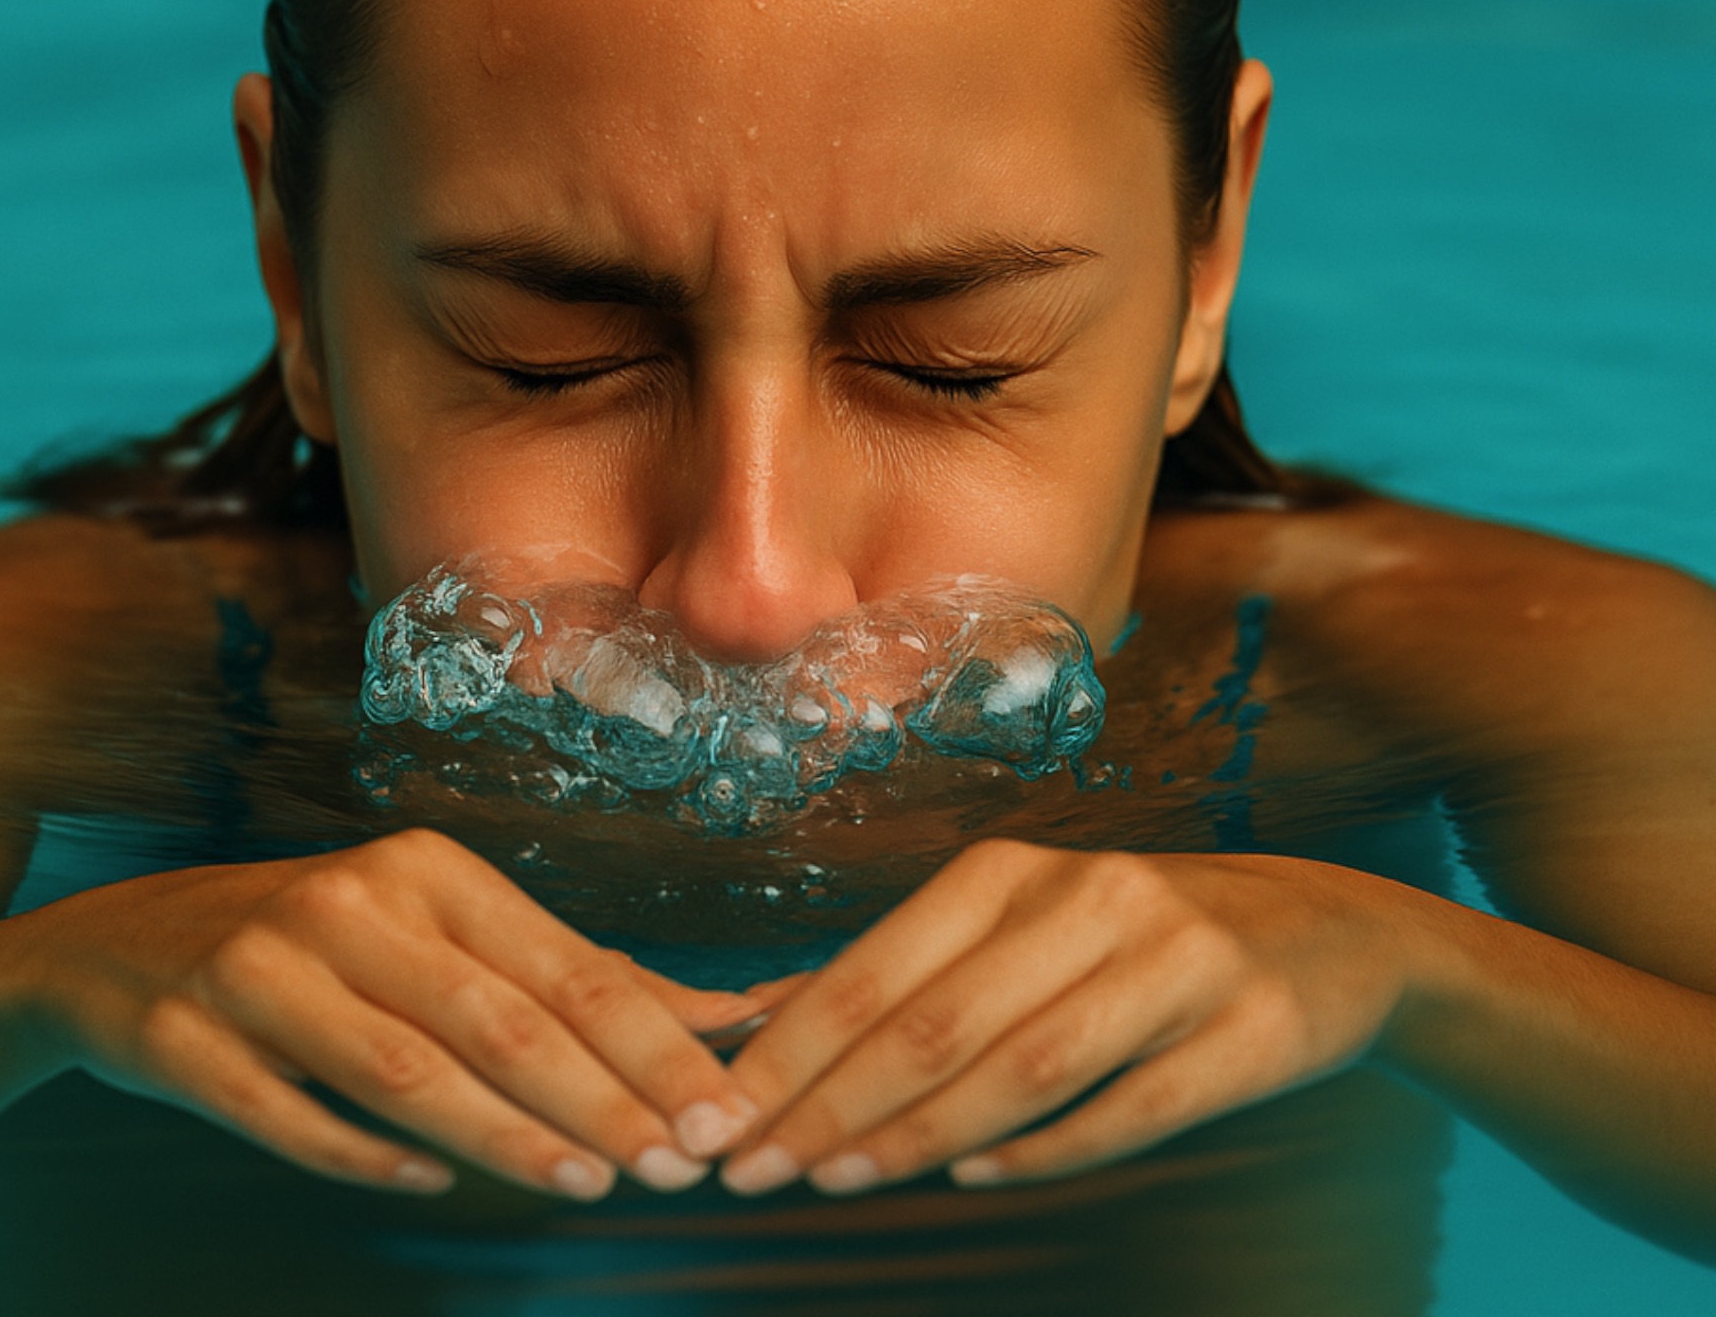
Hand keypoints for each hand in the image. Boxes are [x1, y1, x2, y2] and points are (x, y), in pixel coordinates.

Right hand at [8, 828, 763, 1199]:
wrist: (122, 944)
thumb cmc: (323, 941)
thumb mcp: (437, 928)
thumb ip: (563, 974)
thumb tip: (714, 1016)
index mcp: (427, 870)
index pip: (563, 966)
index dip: (648, 1044)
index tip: (716, 1110)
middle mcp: (350, 904)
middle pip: (497, 1019)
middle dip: (598, 1099)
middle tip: (673, 1165)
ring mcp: (261, 967)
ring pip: (405, 1068)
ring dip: (504, 1135)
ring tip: (586, 1183)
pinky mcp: (187, 1037)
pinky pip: (287, 1112)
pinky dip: (363, 1151)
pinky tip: (433, 1179)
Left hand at [716, 840, 1421, 1194]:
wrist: (1322, 931)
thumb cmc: (1131, 934)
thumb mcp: (1017, 923)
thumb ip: (901, 970)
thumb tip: (761, 1019)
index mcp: (1013, 869)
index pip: (878, 968)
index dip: (795, 1049)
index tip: (725, 1118)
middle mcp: (1089, 898)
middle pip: (938, 1020)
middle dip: (834, 1102)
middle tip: (757, 1168)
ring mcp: (1174, 960)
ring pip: (1026, 1063)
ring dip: (924, 1132)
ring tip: (842, 1178)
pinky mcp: (1247, 1029)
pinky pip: (1134, 1102)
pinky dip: (1051, 1145)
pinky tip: (979, 1174)